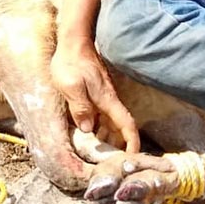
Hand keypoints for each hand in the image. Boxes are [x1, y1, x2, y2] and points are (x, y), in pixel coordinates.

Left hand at [51, 38, 139, 153]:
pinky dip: (98, 125)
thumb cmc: (71, 63)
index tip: (133, 157)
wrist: (73, 41)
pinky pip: (100, 113)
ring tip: (97, 151)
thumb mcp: (71, 87)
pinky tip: (88, 130)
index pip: (127, 125)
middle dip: (117, 145)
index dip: (132, 142)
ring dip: (106, 136)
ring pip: (109, 121)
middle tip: (110, 162)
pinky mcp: (95, 91)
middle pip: (119, 127)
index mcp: (107, 100)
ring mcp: (102, 95)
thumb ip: (80, 108)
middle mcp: (108, 99)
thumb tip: (88, 129)